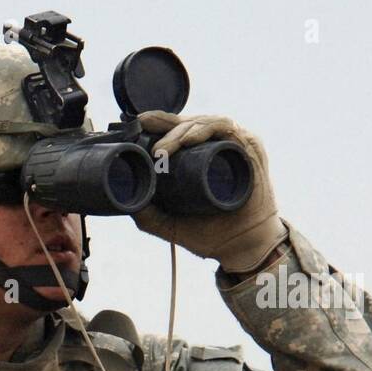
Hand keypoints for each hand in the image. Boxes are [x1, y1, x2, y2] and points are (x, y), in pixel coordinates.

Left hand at [133, 110, 287, 272]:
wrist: (240, 248)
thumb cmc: (209, 233)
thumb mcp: (168, 224)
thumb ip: (146, 214)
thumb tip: (121, 200)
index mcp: (197, 155)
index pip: (175, 130)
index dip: (156, 123)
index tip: (136, 124)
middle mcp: (215, 145)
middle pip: (187, 123)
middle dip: (164, 127)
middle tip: (150, 148)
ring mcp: (232, 144)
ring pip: (204, 123)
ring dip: (180, 132)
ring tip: (163, 149)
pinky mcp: (249, 148)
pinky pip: (227, 130)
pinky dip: (207, 130)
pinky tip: (190, 139)